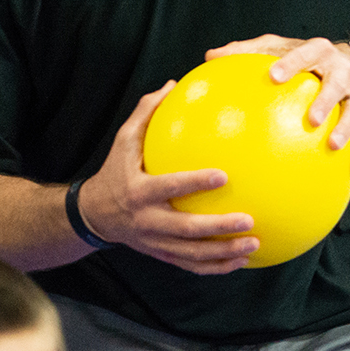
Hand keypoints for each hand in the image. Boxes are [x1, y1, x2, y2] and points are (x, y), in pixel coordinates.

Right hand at [77, 82, 258, 273]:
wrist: (96, 214)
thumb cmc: (116, 170)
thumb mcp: (123, 140)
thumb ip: (146, 112)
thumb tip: (173, 83)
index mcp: (140, 191)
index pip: (169, 187)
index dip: (194, 183)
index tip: (224, 175)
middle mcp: (148, 220)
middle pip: (186, 229)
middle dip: (218, 227)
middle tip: (249, 220)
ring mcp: (156, 242)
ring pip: (192, 254)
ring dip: (224, 253)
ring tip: (254, 246)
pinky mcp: (163, 255)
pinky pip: (192, 266)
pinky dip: (217, 267)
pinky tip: (242, 260)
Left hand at [205, 35, 349, 173]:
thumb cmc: (304, 56)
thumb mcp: (278, 46)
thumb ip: (246, 50)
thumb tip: (210, 56)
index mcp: (318, 51)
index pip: (304, 54)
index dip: (291, 64)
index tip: (274, 75)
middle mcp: (340, 71)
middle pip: (336, 85)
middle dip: (326, 101)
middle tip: (312, 120)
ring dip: (346, 129)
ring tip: (333, 146)